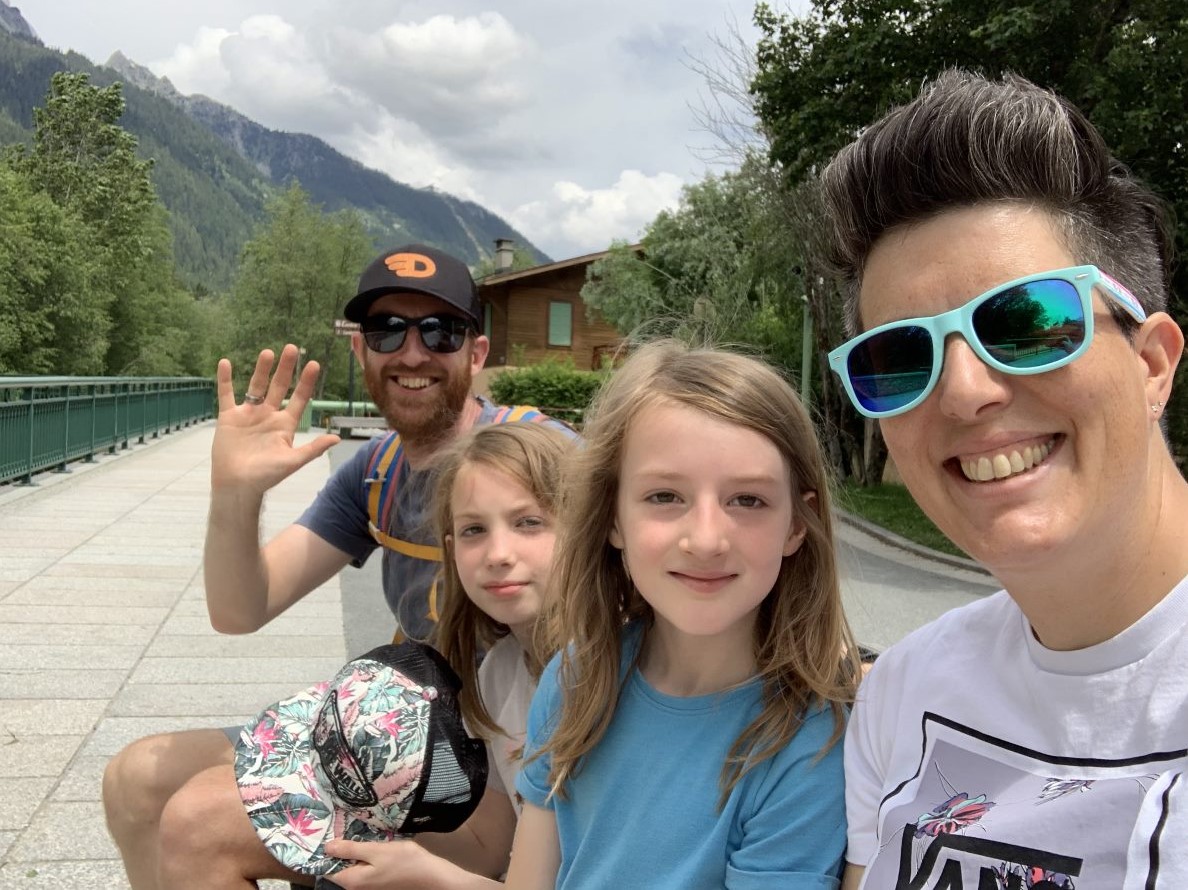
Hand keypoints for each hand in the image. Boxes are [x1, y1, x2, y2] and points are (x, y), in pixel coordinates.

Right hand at [212, 345, 340, 495]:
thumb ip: (312, 449)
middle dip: (285, 369)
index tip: (313, 364)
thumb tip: (336, 439)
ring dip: (261, 370)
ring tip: (268, 352)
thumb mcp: (292, 461)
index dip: (306, 382)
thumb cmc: (266, 476)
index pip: (299, 399)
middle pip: (279, 387)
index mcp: (285, 425)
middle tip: (292, 348)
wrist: (237, 485)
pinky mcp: (229, 417)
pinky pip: (226, 395)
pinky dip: (225, 380)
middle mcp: (268, 416)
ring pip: (256, 387)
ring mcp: (249, 415)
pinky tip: (225, 363)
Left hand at [322, 839, 457, 889]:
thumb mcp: (375, 851)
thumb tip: (326, 847)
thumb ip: (350, 850)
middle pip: (338, 867)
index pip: (326, 868)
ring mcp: (367, 886)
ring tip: (349, 830)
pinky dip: (361, 855)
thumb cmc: (403, 861)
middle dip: (337, 849)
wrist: (429, 875)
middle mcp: (356, 887)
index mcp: (352, 881)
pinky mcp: (376, 882)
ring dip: (350, 851)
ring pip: (351, 866)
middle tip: (337, 826)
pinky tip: (366, 842)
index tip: (322, 833)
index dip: (323, 852)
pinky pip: (361, 867)